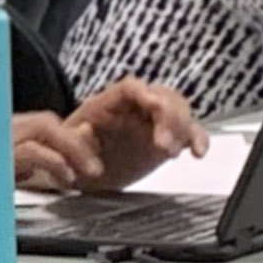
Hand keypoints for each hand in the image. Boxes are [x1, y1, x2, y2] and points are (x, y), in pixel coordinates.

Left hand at [13, 79, 205, 192]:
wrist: (79, 175)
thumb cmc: (69, 157)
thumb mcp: (64, 150)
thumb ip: (74, 141)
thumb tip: (85, 130)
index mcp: (106, 104)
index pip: (130, 88)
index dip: (144, 93)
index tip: (154, 105)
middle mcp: (134, 108)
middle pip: (161, 96)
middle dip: (168, 117)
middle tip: (162, 145)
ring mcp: (153, 122)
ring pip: (179, 110)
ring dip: (181, 128)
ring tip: (169, 153)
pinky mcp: (168, 139)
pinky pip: (190, 132)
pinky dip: (198, 139)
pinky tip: (197, 152)